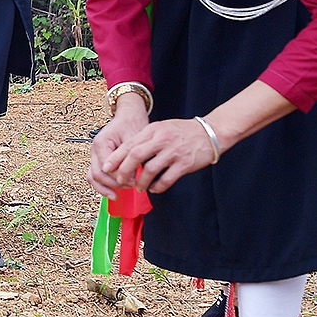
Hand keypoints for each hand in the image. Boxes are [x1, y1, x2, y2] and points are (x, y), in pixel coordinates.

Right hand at [88, 97, 149, 197]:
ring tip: (116, 196)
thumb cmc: (132, 123)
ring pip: (92, 177)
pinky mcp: (99, 158)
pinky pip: (95, 174)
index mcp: (101, 143)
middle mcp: (94, 149)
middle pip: (97, 174)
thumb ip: (130, 159)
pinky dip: (102, 184)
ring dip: (104, 188)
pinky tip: (112, 191)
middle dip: (113, 184)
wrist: (129, 114)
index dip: (120, 178)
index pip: (107, 168)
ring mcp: (95, 154)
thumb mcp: (134, 140)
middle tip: (130, 187)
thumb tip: (131, 179)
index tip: (135, 182)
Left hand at [101, 117, 217, 193]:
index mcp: (153, 130)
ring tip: (139, 188)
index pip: (129, 144)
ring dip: (141, 182)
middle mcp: (161, 140)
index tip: (107, 168)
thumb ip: (146, 139)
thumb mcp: (161, 128)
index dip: (116, 158)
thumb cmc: (183, 131)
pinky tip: (154, 188)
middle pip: (135, 156)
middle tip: (120, 181)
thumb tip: (127, 154)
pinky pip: (166, 179)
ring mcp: (173, 152)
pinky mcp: (184, 164)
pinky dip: (157, 187)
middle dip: (124, 171)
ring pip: (150, 170)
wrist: (210, 133)